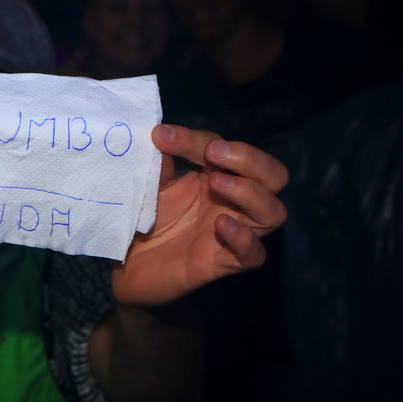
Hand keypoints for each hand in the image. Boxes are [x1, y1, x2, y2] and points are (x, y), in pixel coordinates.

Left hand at [112, 124, 287, 306]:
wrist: (129, 269)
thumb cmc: (144, 222)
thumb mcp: (149, 187)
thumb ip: (158, 163)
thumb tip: (160, 132)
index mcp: (215, 176)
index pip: (222, 148)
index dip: (195, 139)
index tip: (162, 135)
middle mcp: (233, 203)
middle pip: (273, 175)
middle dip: (249, 159)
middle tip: (213, 154)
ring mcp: (233, 234)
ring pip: (274, 212)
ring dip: (250, 192)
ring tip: (216, 183)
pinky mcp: (224, 264)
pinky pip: (253, 255)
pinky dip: (243, 238)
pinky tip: (221, 225)